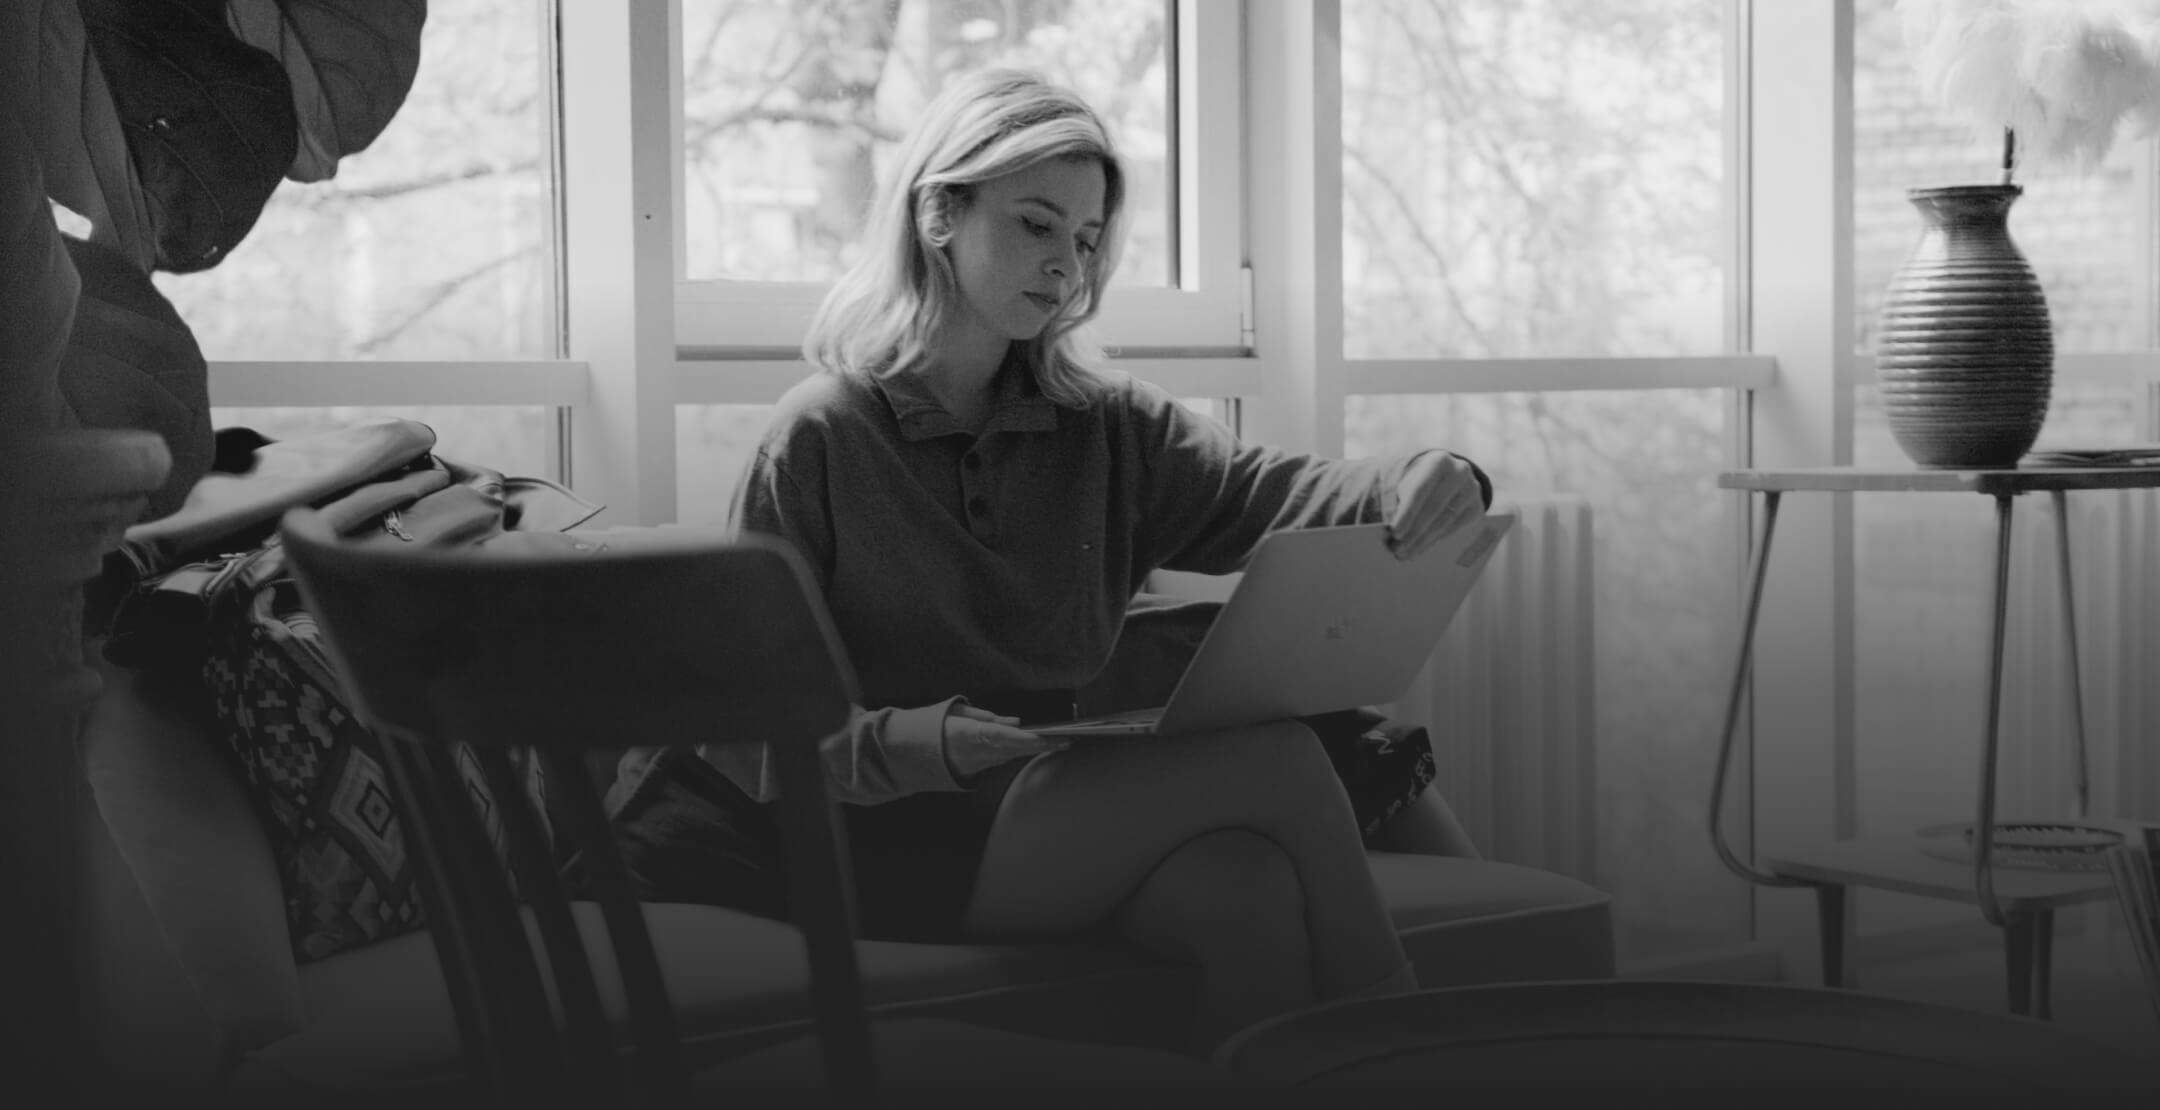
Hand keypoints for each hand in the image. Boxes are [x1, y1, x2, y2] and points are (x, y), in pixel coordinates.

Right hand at [941, 703, 1068, 781]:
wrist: (907, 754)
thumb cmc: (931, 727)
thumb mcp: (955, 712)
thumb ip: (986, 717)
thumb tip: (1014, 721)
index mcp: (967, 733)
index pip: (1003, 736)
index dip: (1026, 738)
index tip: (1046, 737)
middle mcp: (974, 752)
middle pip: (1014, 750)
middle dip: (1040, 746)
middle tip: (1066, 741)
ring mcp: (975, 765)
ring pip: (1010, 757)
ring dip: (1032, 750)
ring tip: (1057, 743)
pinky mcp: (975, 772)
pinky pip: (1000, 761)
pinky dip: (1015, 753)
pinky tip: (1030, 748)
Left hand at [1387, 451, 1485, 559]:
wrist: (1450, 476)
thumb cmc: (1420, 481)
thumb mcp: (1409, 481)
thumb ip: (1398, 498)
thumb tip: (1388, 527)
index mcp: (1438, 461)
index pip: (1420, 490)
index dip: (1407, 513)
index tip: (1394, 532)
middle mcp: (1459, 472)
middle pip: (1434, 507)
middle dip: (1413, 531)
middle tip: (1397, 548)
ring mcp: (1472, 490)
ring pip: (1444, 521)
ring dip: (1422, 540)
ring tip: (1404, 552)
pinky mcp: (1477, 508)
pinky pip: (1454, 528)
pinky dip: (1435, 540)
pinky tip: (1420, 548)